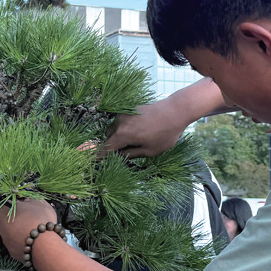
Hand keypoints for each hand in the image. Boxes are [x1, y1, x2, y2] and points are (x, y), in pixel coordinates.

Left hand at [0, 199, 58, 262]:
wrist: (44, 245)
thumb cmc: (40, 220)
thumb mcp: (38, 202)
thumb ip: (28, 199)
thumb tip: (26, 200)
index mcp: (4, 212)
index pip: (5, 206)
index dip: (16, 206)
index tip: (24, 207)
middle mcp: (1, 227)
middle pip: (8, 221)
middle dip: (18, 220)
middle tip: (31, 220)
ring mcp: (6, 241)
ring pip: (13, 234)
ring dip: (21, 232)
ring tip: (35, 232)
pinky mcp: (12, 253)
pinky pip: (18, 245)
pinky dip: (24, 244)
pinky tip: (34, 242)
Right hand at [101, 78, 231, 158]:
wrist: (176, 110)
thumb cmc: (165, 133)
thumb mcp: (150, 150)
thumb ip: (131, 154)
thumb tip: (119, 157)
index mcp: (123, 134)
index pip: (105, 148)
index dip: (99, 156)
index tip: (94, 162)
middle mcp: (120, 122)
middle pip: (108, 137)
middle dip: (112, 146)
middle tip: (121, 155)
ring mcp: (124, 114)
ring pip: (114, 128)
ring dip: (118, 137)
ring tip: (133, 143)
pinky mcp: (130, 109)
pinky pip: (122, 122)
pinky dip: (124, 129)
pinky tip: (139, 133)